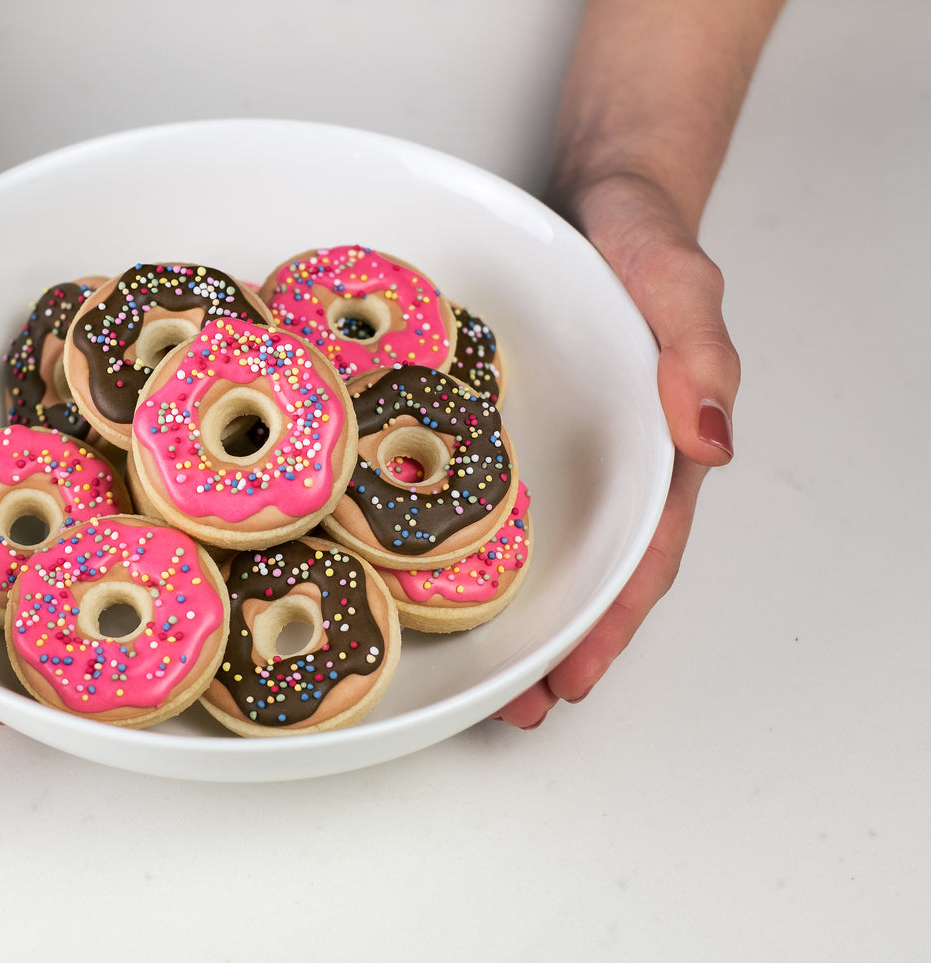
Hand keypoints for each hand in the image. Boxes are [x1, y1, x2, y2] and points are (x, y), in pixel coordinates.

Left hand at [495, 172, 738, 727]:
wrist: (602, 195)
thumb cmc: (648, 238)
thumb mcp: (678, 283)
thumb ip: (698, 353)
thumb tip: (712, 438)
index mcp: (664, 451)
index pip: (645, 557)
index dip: (613, 624)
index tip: (574, 680)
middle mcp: (616, 464)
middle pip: (594, 574)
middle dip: (560, 646)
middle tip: (512, 709)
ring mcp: (567, 450)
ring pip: (547, 547)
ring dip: (517, 613)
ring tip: (476, 674)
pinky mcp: (520, 425)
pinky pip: (500, 495)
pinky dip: (478, 542)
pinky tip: (436, 569)